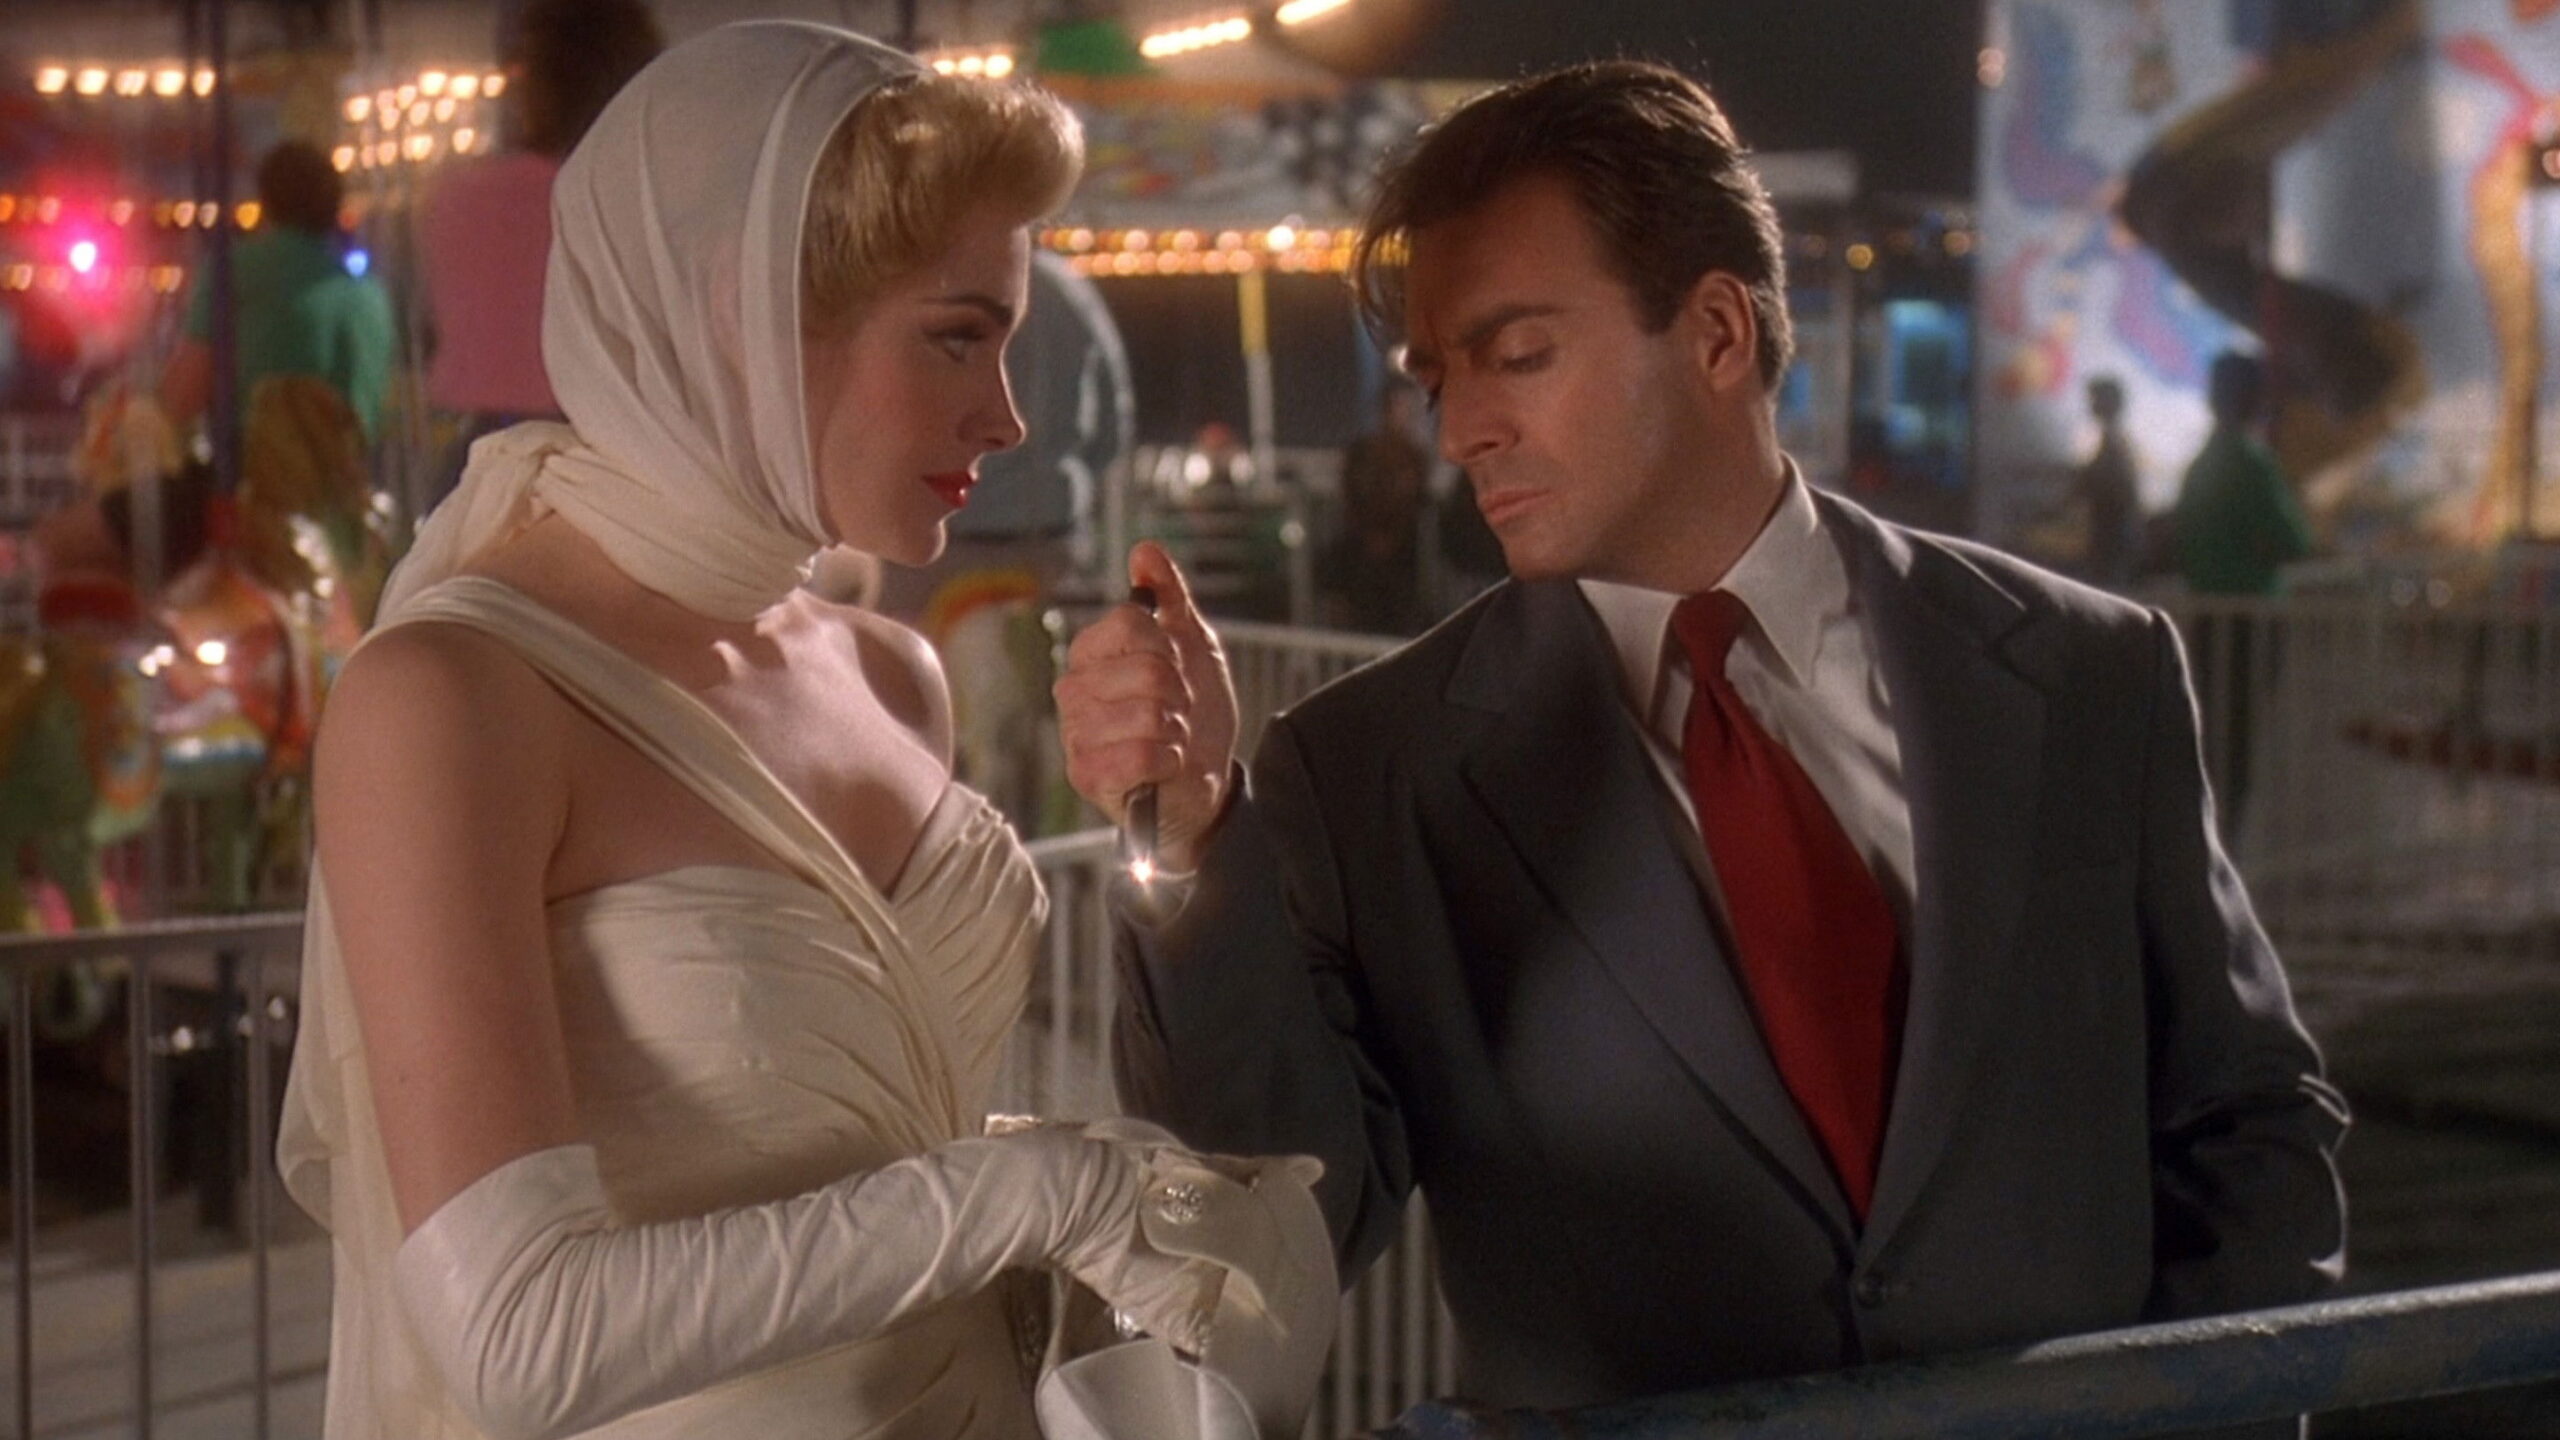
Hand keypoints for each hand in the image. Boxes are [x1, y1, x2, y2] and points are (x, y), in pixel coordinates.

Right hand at [1056, 543, 1237, 872]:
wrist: (1206, 776)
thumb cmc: (1194, 711)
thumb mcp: (1192, 646)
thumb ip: (1168, 597)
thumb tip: (1145, 551)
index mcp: (1092, 652)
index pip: (1130, 622)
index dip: (1169, 646)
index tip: (1177, 667)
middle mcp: (1074, 689)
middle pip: (1146, 668)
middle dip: (1180, 694)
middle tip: (1177, 711)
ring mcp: (1076, 733)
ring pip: (1147, 713)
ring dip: (1177, 729)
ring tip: (1170, 739)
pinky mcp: (1087, 775)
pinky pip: (1141, 755)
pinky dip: (1168, 760)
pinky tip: (1163, 765)